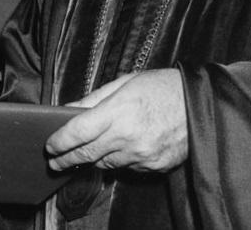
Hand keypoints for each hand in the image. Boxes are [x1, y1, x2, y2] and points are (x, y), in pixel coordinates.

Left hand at [45, 69, 187, 172]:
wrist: (201, 105)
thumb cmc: (163, 87)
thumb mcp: (125, 82)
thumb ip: (94, 99)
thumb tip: (70, 109)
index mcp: (118, 112)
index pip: (78, 132)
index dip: (59, 141)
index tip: (49, 146)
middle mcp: (127, 137)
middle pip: (86, 154)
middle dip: (66, 159)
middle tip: (54, 161)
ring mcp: (141, 155)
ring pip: (105, 163)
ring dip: (93, 158)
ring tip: (85, 152)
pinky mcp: (153, 166)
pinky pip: (127, 167)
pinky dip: (119, 159)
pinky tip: (120, 148)